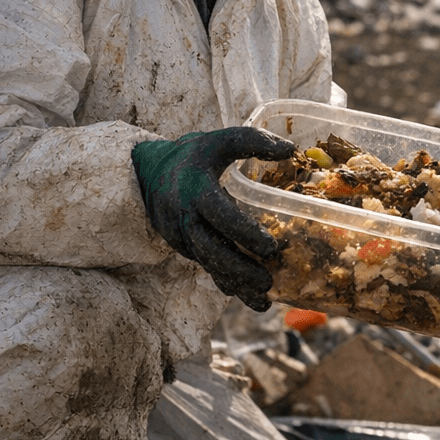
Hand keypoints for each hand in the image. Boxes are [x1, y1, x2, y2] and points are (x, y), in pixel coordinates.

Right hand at [132, 127, 295, 310]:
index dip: (244, 232)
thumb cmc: (192, 155)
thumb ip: (252, 141)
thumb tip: (291, 150)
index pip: (219, 214)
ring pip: (208, 264)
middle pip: (211, 249)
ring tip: (263, 299)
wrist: (148, 173)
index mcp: (195, 189)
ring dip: (235, 283)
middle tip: (268, 280)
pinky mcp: (182, 247)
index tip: (271, 246)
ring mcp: (181, 236)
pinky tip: (248, 297)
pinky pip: (205, 266)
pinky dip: (226, 282)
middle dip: (240, 269)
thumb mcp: (219, 140)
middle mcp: (185, 216)